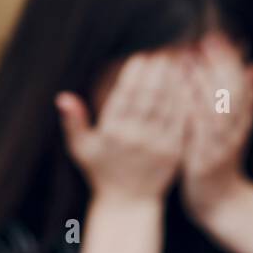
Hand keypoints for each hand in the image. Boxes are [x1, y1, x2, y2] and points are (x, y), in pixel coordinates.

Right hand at [56, 51, 189, 202]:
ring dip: (175, 81)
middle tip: (165, 49)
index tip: (142, 54)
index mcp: (112, 133)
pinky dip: (186, 102)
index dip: (135, 74)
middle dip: (157, 71)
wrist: (129, 203)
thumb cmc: (101, 172)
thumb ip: (72, 122)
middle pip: (149, 97)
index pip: (125, 96)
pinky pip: (182, 122)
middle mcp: (136, 138)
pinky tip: (189, 85)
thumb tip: (62, 97)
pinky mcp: (174, 152)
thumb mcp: (80, 149)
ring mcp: (157, 145)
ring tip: (178, 60)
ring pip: (168, 106)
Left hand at [180, 33, 252, 217]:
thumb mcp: (236, 129)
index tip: (216, 37)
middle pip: (234, 94)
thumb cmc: (221, 160)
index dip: (230, 60)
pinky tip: (179, 96)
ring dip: (205, 85)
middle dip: (220, 66)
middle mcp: (235, 134)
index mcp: (242, 122)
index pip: (241, 84)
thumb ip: (246, 101)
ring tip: (189, 61)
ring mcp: (221, 149)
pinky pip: (199, 135)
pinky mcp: (205, 163)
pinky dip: (192, 114)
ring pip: (219, 112)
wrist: (218, 202)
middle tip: (204, 41)